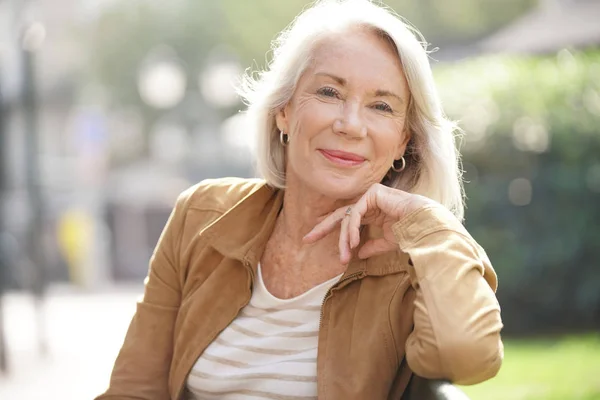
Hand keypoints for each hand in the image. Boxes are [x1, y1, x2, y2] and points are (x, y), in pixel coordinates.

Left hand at [303, 184, 432, 263]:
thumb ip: (372, 246)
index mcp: (373, 212)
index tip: (311, 240)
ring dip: (344, 239)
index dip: (329, 230)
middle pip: (340, 215)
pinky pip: (356, 213)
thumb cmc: (411, 233)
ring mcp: (371, 196)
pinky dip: (352, 229)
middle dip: (322, 227)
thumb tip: (357, 254)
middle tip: (307, 239)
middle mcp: (370, 202)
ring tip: (344, 256)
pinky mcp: (373, 193)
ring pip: (348, 218)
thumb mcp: (388, 243)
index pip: (347, 220)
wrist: (425, 225)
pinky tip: (352, 243)